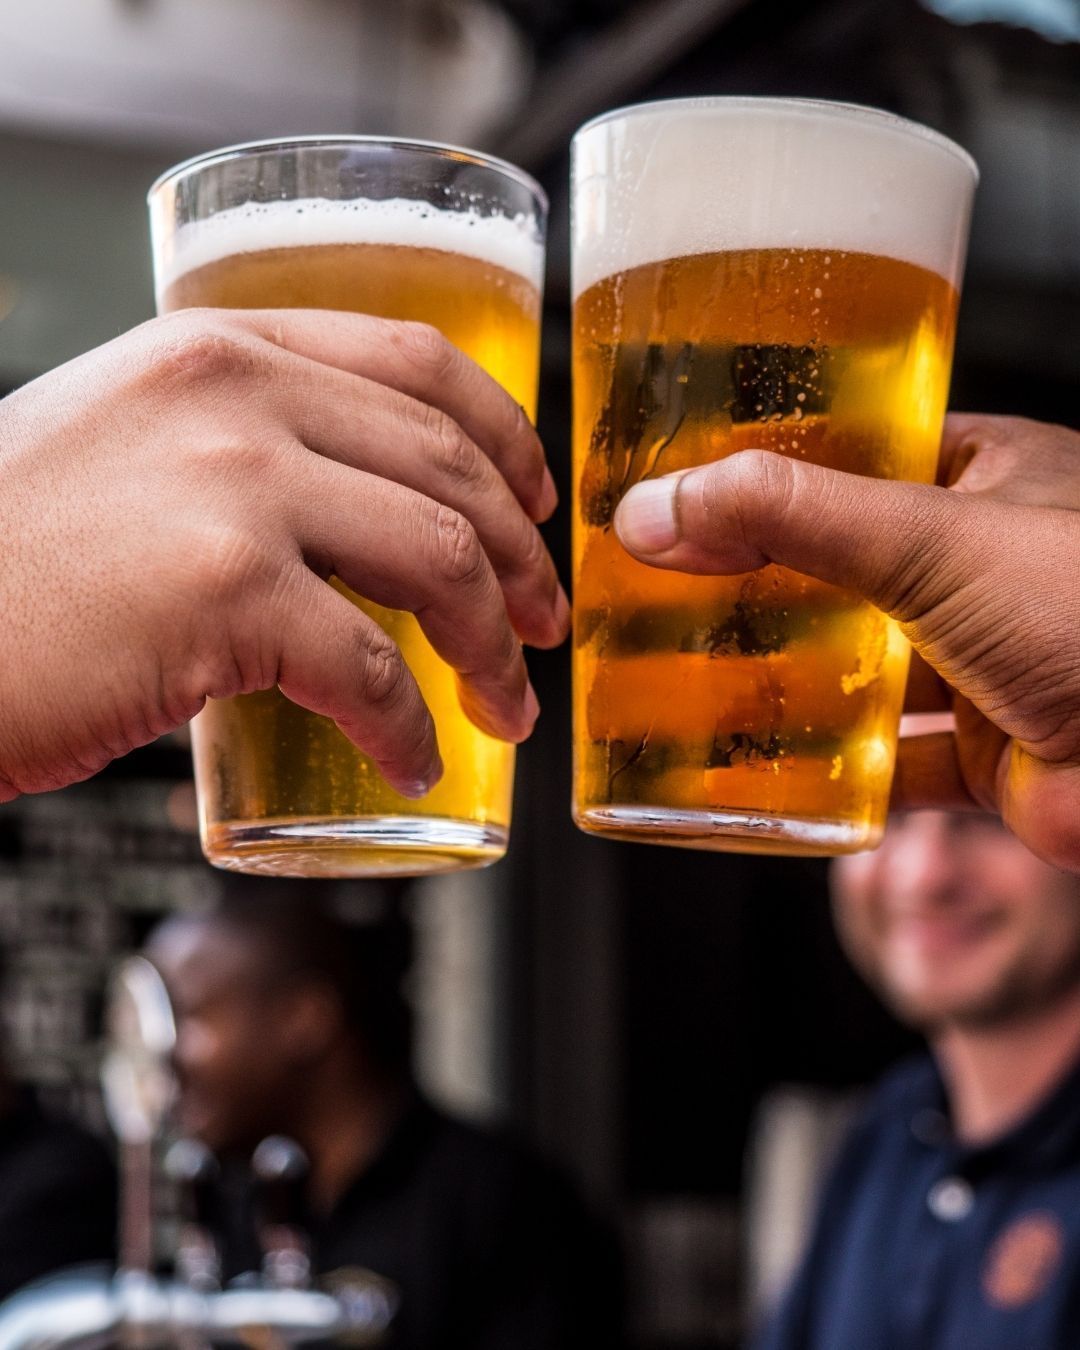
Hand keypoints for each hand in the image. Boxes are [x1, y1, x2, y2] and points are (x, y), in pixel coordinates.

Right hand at [0, 309, 567, 801]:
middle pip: (449, 467)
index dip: (506, 436)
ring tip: (507, 707)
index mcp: (221, 349)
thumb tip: (344, 522)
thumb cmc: (5, 555)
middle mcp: (236, 396)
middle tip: (544, 626)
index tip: (537, 503)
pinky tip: (412, 763)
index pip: (417, 360)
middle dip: (523, 560)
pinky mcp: (222, 593)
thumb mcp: (126, 443)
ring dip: (495, 647)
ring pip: (437, 561)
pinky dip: (408, 729)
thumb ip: (233, 448)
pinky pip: (367, 670)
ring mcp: (232, 488)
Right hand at [614, 415, 1079, 869]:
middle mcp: (983, 568)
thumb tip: (660, 509)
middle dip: (761, 590)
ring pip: (860, 672)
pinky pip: (887, 762)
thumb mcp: (930, 538)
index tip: (684, 491)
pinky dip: (829, 773)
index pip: (854, 459)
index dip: (768, 474)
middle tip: (666, 591)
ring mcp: (984, 663)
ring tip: (688, 681)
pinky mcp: (987, 755)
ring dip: (785, 684)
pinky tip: (766, 773)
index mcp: (986, 479)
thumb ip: (790, 518)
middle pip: (842, 572)